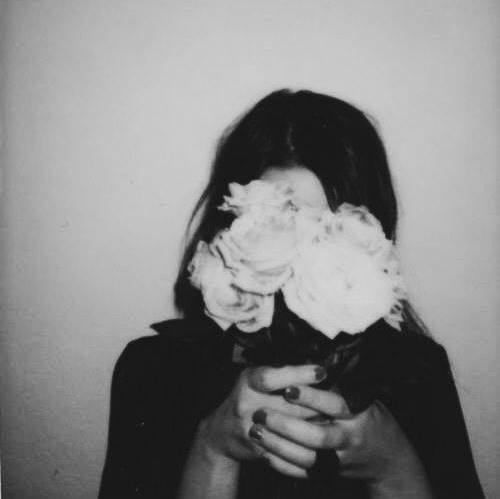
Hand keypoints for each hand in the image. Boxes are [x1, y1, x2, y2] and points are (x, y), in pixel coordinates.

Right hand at [197, 365, 324, 470]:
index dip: (297, 374)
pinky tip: (320, 446)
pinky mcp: (256, 449)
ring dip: (314, 427)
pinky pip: (286, 451)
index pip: (272, 377)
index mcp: (248, 380)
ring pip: (291, 430)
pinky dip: (305, 448)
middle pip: (288, 406)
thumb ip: (280, 373)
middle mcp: (246, 403)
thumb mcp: (255, 376)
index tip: (321, 372)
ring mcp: (250, 428)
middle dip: (316, 406)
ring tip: (333, 422)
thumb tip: (317, 369)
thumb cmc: (248, 396)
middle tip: (338, 403)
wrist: (222, 432)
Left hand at [249, 384, 432, 494]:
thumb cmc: (368, 417)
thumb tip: (306, 367)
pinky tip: (264, 452)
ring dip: (278, 445)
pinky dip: (283, 464)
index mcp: (358, 414)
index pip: (334, 404)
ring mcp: (340, 459)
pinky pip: (304, 473)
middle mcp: (350, 437)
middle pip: (317, 436)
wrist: (387, 458)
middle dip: (286, 425)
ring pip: (307, 457)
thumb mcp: (362, 397)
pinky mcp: (331, 473)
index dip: (311, 397)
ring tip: (256, 431)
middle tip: (260, 413)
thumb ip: (337, 386)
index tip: (288, 388)